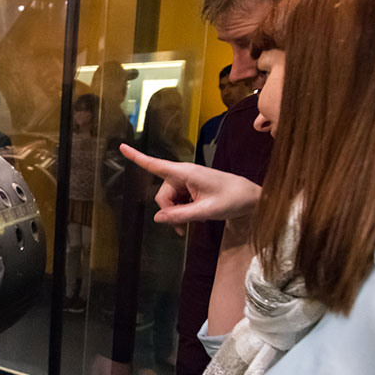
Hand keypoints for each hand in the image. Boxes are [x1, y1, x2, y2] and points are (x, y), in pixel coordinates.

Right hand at [119, 144, 260, 233]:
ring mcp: (187, 182)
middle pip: (162, 194)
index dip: (137, 157)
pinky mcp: (191, 188)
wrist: (253, 198)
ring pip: (169, 200)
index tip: (121, 147)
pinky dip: (181, 211)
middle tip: (183, 228)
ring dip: (176, 214)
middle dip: (169, 212)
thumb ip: (181, 215)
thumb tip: (157, 219)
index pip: (156, 164)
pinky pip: (177, 201)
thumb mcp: (207, 210)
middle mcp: (183, 175)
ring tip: (190, 226)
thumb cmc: (233, 199)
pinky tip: (192, 219)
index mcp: (185, 173)